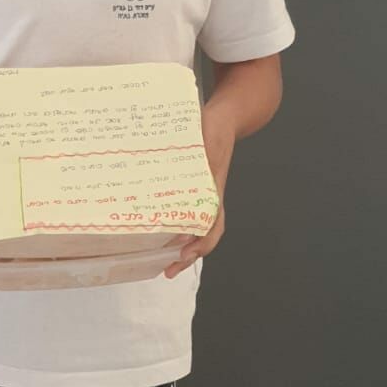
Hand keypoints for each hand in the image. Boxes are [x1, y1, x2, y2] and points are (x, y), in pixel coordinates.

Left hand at [163, 104, 236, 278]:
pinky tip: (159, 231)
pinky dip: (176, 227)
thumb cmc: (217, 127)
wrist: (227, 116)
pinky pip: (186, 213)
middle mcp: (209, 196)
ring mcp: (202, 194)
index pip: (213, 225)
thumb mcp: (208, 137)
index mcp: (213, 189)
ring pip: (195, 228)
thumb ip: (202, 150)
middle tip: (168, 270)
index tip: (185, 254)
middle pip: (203, 235)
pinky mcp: (193, 187)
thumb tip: (191, 164)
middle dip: (187, 255)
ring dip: (181, 246)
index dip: (201, 243)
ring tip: (163, 261)